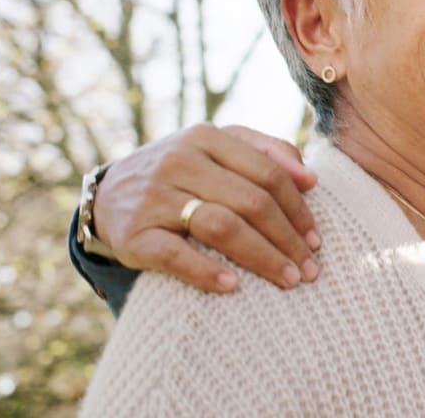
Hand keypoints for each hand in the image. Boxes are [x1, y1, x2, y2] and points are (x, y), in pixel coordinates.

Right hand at [93, 123, 321, 291]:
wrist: (108, 195)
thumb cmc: (180, 174)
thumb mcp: (216, 149)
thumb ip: (266, 152)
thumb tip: (310, 178)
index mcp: (205, 138)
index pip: (268, 174)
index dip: (298, 209)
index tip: (317, 240)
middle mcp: (179, 161)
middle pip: (251, 202)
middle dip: (287, 238)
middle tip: (310, 269)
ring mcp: (155, 197)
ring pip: (221, 226)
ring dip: (262, 257)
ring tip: (288, 280)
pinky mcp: (134, 232)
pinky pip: (175, 254)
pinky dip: (206, 272)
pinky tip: (234, 287)